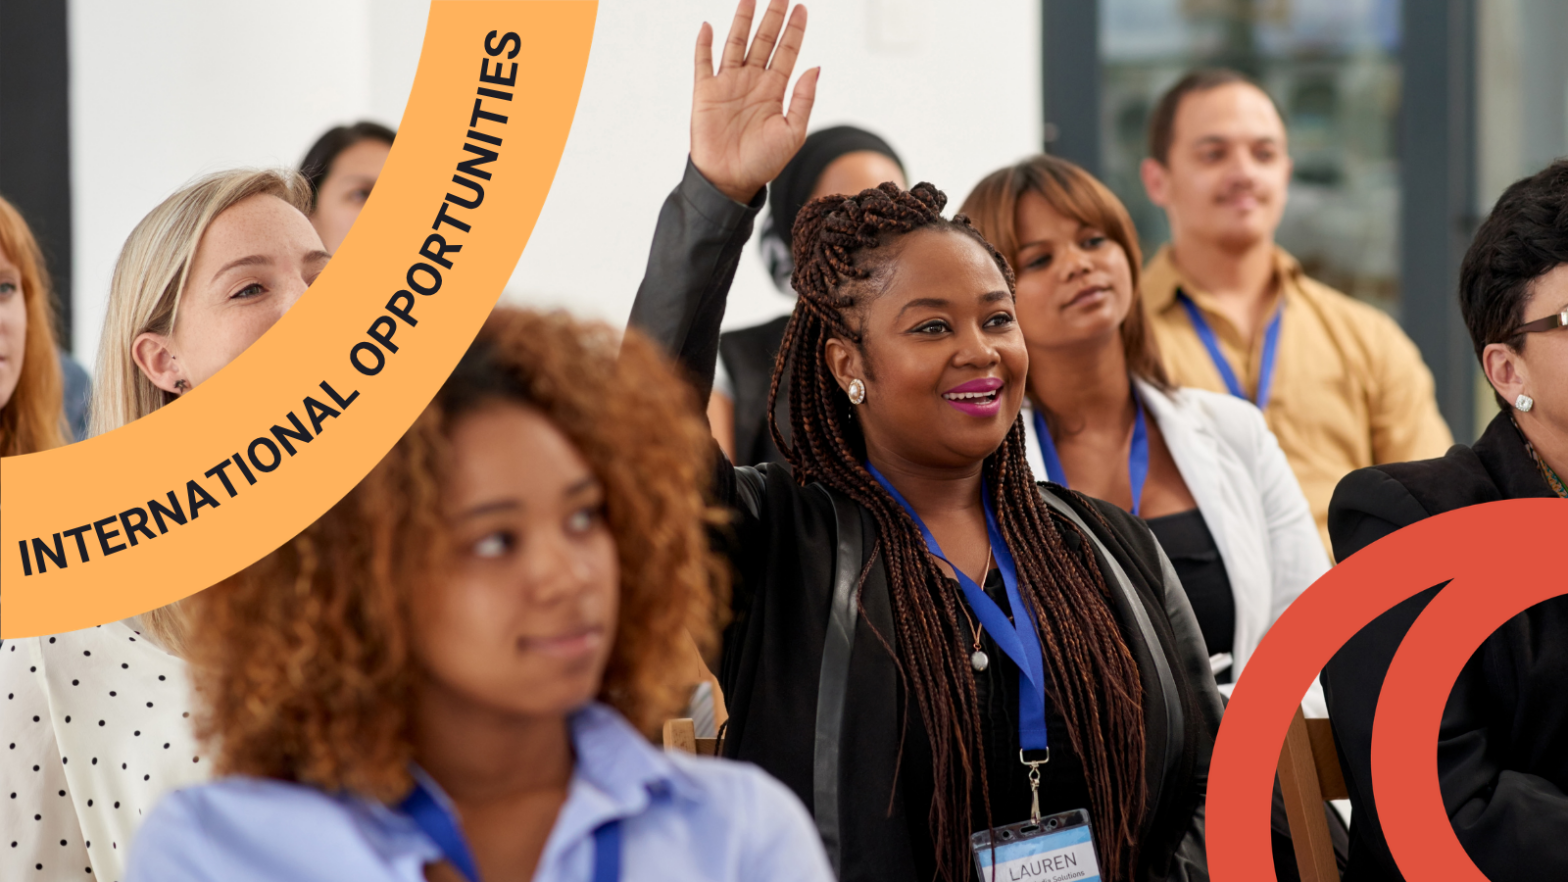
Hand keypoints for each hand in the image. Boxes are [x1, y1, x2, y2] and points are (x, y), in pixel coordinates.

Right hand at [692, 0, 818, 203]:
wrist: (730, 181)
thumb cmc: (763, 162)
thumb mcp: (792, 133)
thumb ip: (803, 100)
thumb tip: (814, 67)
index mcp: (774, 91)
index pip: (786, 52)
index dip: (794, 30)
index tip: (801, 7)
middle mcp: (752, 82)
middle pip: (764, 40)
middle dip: (772, 16)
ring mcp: (728, 84)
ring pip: (736, 43)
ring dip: (742, 20)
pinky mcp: (706, 92)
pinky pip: (704, 63)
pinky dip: (705, 44)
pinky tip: (709, 27)